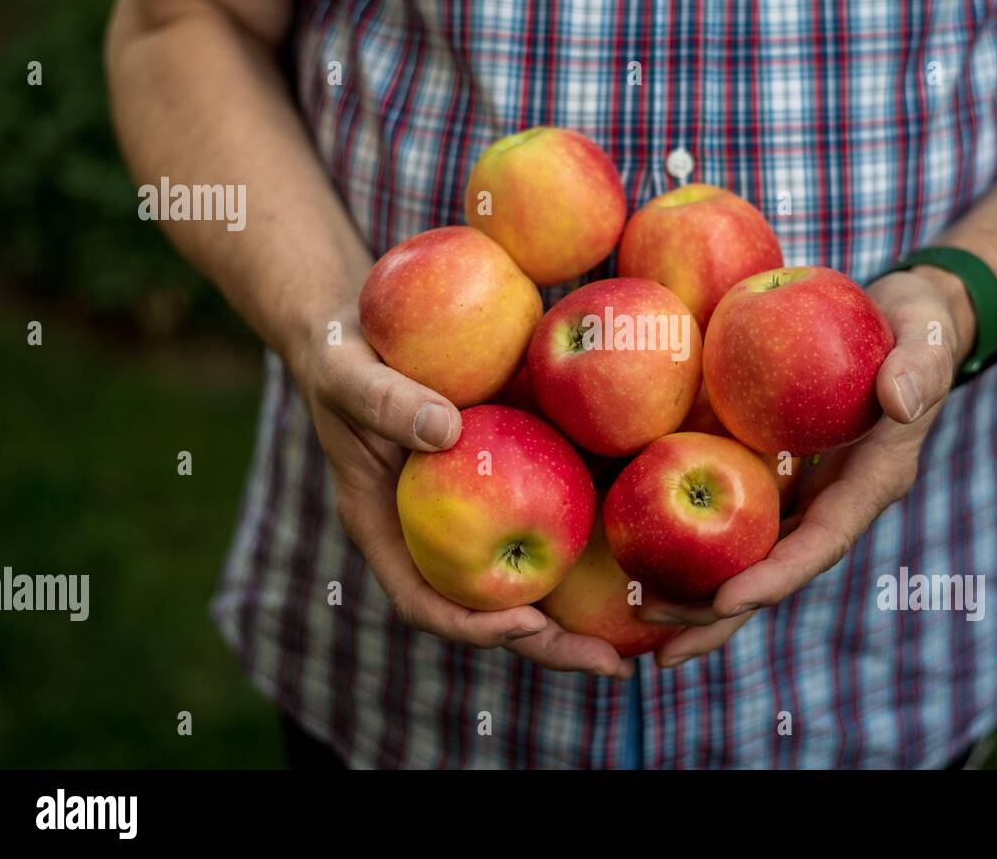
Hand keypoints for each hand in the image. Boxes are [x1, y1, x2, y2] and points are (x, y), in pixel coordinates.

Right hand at [290, 307, 632, 677]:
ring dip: (586, 607)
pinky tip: (652, 540)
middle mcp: (437, 536)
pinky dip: (600, 532)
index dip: (475, 625)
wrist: (369, 329)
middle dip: (552, 644)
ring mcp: (478, 513)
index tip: (528, 623)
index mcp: (387, 530)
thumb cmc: (344, 354)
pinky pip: (556, 512)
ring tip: (650, 630)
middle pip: (493, 609)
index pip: (426, 603)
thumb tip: (445, 429)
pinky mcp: (513, 479)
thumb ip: (384, 400)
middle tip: (614, 667)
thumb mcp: (348, 371)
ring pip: (532, 574)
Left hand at [641, 266, 974, 665]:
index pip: (824, 540)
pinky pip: (735, 515)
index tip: (727, 600)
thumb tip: (901, 400)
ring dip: (699, 594)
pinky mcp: (776, 473)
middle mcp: (835, 500)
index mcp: (872, 481)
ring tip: (640, 623)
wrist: (905, 320)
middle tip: (663, 649)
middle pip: (776, 571)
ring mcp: (804, 492)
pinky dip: (695, 541)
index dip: (778, 575)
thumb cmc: (920, 326)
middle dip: (722, 614)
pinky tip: (644, 556)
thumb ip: (919, 365)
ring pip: (750, 556)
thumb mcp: (927, 335)